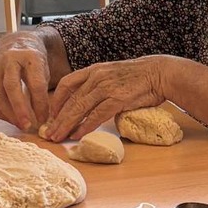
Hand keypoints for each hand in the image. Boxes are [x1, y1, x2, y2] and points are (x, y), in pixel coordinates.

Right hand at [0, 37, 55, 131]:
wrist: (18, 43)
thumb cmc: (33, 62)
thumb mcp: (44, 71)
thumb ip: (42, 92)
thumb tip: (41, 120)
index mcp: (30, 56)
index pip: (35, 83)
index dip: (39, 103)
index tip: (44, 118)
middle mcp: (9, 58)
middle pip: (11, 87)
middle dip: (19, 109)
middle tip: (27, 126)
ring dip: (7, 113)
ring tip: (18, 124)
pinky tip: (6, 118)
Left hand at [45, 56, 181, 142]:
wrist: (159, 73)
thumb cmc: (139, 76)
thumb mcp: (113, 75)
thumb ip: (100, 86)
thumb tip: (90, 102)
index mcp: (94, 70)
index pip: (66, 83)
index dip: (56, 100)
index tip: (51, 114)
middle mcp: (96, 77)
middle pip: (70, 100)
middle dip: (57, 119)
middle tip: (48, 133)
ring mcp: (106, 88)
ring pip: (79, 108)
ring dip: (66, 125)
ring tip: (57, 137)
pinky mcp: (117, 99)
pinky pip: (96, 115)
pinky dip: (85, 127)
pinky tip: (77, 135)